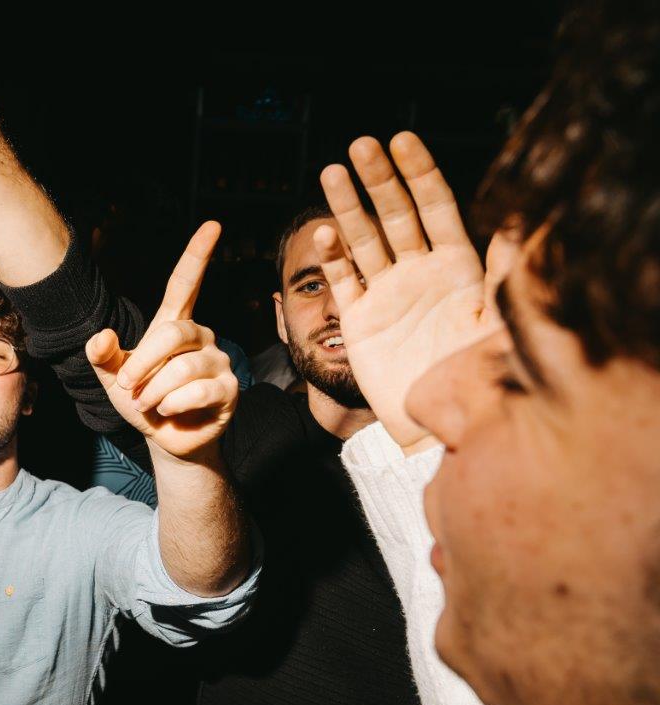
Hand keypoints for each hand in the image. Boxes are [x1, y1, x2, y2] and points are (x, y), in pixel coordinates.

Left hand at [87, 221, 238, 460]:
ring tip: (149, 403)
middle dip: (144, 363)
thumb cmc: (143, 401)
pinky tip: (170, 411)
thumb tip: (99, 336)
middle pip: (174, 333)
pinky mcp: (229, 389)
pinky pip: (197, 391)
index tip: (213, 225)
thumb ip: (104, 357)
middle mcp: (201, 336)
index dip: (197, 255)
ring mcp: (218, 361)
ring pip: (184, 366)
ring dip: (155, 390)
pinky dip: (173, 405)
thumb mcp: (114, 379)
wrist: (165, 440)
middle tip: (128, 387)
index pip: (185, 284)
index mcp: (175, 325)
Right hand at [314, 132, 499, 451]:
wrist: (441, 426)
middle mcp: (419, 274)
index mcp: (457, 267)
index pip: (436, 208)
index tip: (402, 140)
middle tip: (361, 146)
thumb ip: (502, 273)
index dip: (419, 172)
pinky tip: (325, 234)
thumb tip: (515, 225)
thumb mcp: (500, 321)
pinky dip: (333, 259)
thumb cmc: (479, 378)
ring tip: (332, 171)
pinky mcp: (359, 322)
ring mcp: (386, 295)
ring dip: (348, 207)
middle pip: (396, 215)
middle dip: (379, 180)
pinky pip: (343, 282)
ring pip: (364, 240)